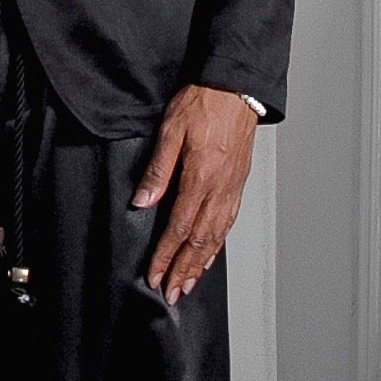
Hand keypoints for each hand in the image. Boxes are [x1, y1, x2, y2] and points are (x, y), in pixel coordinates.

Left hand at [133, 85, 259, 305]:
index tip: (155, 275)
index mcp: (200, 178)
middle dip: (183, 270)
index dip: (165, 255)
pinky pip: (228, 222)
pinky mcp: (238, 184)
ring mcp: (231, 188)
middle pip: (199, 241)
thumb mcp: (170, 130)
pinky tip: (210, 253)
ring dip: (201, 264)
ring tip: (189, 283)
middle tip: (172, 292)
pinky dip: (217, 244)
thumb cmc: (204, 103)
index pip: (178, 228)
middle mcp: (219, 189)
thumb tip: (143, 202)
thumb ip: (157, 170)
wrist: (236, 88)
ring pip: (216, 236)